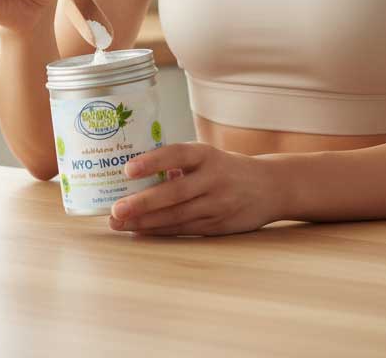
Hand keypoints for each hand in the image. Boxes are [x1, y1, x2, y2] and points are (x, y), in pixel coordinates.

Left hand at [107, 142, 280, 236]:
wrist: (271, 187)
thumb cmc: (228, 168)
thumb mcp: (208, 156)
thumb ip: (179, 164)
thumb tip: (139, 173)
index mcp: (208, 155)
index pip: (178, 154)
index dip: (153, 161)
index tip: (128, 169)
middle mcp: (213, 178)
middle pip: (174, 192)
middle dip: (142, 203)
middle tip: (115, 210)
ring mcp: (217, 204)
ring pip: (177, 216)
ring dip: (145, 222)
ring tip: (119, 223)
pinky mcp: (219, 226)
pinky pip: (184, 229)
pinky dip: (160, 231)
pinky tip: (140, 231)